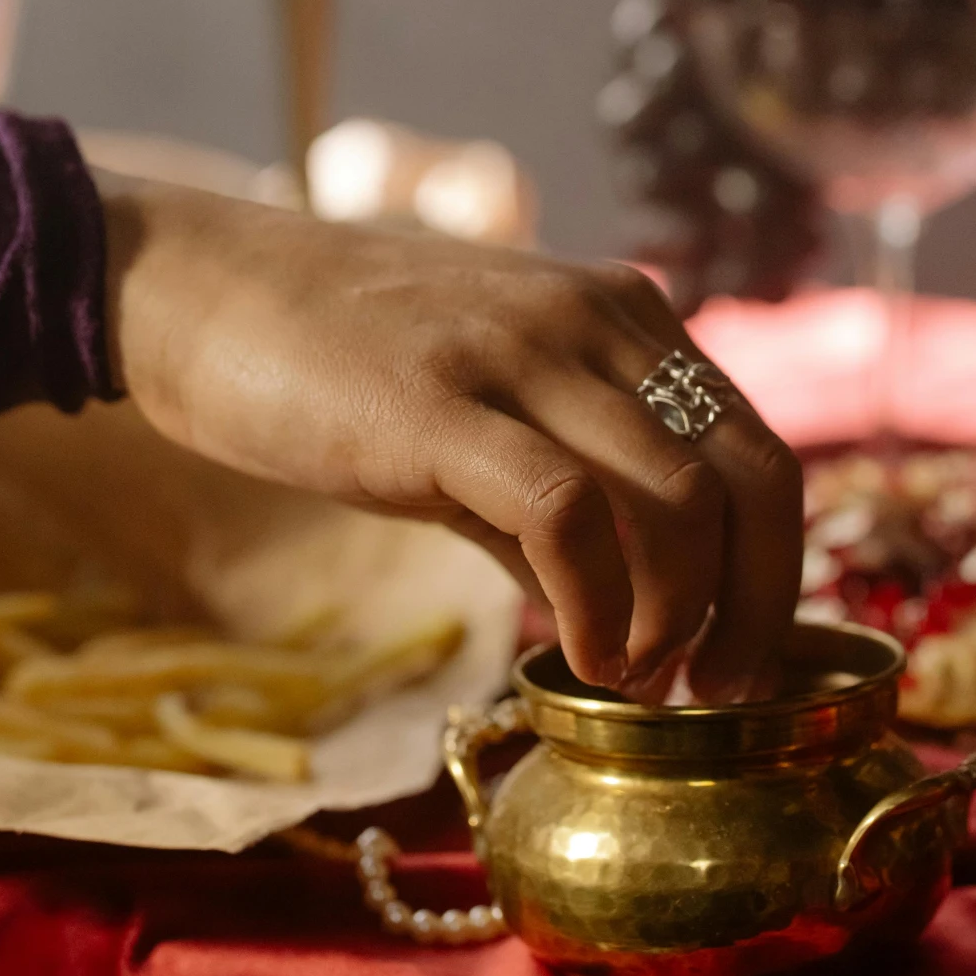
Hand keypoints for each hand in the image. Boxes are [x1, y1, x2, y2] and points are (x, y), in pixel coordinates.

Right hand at [99, 179, 802, 702]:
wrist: (203, 287)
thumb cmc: (337, 359)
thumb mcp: (481, 409)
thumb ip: (562, 496)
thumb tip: (637, 622)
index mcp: (621, 314)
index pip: (757, 450)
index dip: (773, 573)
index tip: (733, 659)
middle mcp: (594, 319)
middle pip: (749, 479)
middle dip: (753, 608)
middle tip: (707, 687)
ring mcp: (519, 353)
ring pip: (679, 500)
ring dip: (677, 618)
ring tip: (628, 676)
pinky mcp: (438, 403)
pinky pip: (567, 512)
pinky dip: (598, 605)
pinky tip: (576, 652)